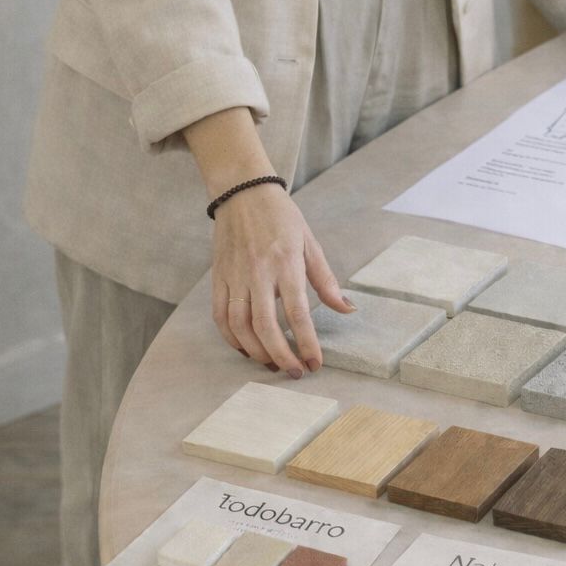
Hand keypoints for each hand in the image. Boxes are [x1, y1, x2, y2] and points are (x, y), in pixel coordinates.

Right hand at [209, 184, 354, 378]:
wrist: (242, 192)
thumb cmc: (282, 217)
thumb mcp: (310, 243)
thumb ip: (326, 280)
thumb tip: (347, 309)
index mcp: (285, 263)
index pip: (297, 312)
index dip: (306, 342)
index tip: (314, 364)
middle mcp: (257, 272)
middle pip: (264, 325)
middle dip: (281, 355)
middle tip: (294, 372)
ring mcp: (234, 276)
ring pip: (239, 325)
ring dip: (256, 351)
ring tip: (272, 363)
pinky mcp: (218, 278)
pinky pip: (220, 316)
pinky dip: (231, 338)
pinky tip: (246, 348)